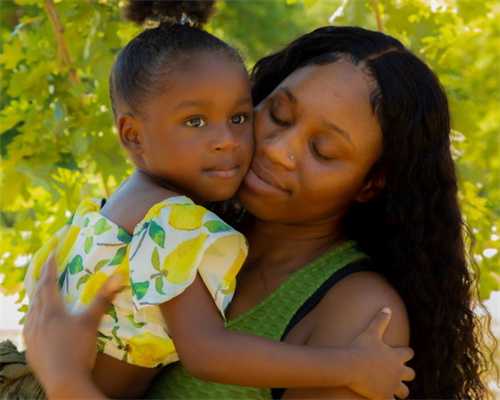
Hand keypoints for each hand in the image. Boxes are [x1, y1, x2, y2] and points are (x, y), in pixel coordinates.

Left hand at [23, 255, 123, 396]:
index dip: (50, 266)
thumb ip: (103, 298)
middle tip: (46, 269)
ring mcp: (31, 335)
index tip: (51, 252)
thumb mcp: (91, 322)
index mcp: (52, 310)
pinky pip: (28, 326)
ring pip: (30, 311)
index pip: (48, 282)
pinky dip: (33, 317)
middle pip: (36, 294)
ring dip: (35, 299)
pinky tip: (37, 322)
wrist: (64, 381)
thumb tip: (119, 275)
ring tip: (40, 294)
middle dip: (41, 279)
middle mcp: (37, 320)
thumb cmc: (78, 350)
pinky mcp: (30, 349)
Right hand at [348, 308, 414, 399]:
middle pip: (410, 374)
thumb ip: (380, 320)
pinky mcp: (384, 396)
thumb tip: (387, 307)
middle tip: (398, 374)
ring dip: (400, 390)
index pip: (409, 353)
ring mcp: (392, 385)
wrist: (351, 365)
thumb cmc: (360, 347)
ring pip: (404, 392)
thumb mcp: (371, 332)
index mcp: (396, 356)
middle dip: (406, 374)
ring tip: (395, 391)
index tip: (402, 353)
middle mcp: (398, 371)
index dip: (406, 353)